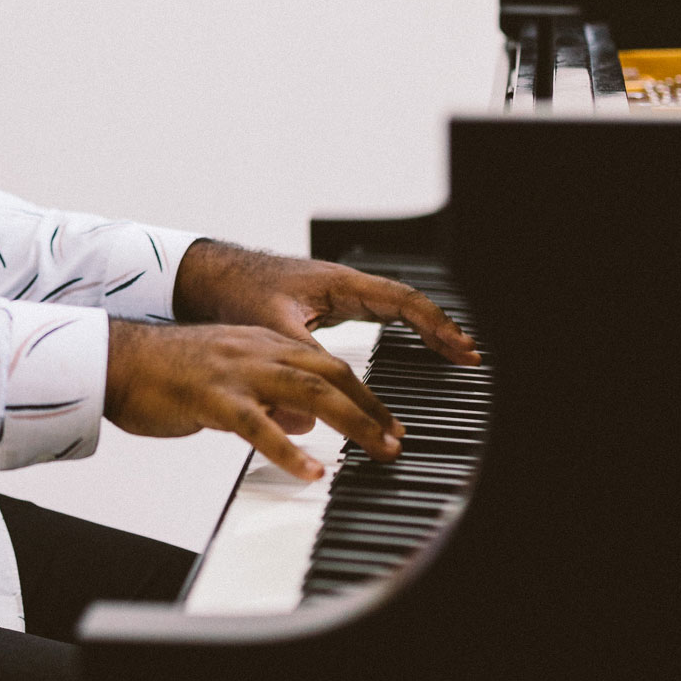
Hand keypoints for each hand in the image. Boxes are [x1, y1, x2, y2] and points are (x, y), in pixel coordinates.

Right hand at [104, 319, 404, 481]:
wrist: (115, 360)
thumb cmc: (165, 374)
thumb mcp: (228, 381)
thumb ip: (268, 398)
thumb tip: (304, 422)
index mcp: (260, 344)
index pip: (327, 365)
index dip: (363, 394)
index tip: (388, 422)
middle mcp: (255, 351)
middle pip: (330, 374)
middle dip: (371, 408)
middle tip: (396, 441)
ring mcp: (235, 372)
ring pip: (307, 392)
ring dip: (350, 423)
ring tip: (375, 451)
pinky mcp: (211, 398)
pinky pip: (258, 425)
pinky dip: (289, 449)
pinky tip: (311, 471)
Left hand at [171, 240, 478, 366]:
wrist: (212, 276)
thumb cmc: (239, 291)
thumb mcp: (271, 326)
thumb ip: (298, 360)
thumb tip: (319, 403)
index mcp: (339, 283)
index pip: (401, 300)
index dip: (433, 324)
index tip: (459, 346)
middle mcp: (345, 286)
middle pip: (406, 305)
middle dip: (439, 329)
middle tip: (469, 357)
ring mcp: (340, 295)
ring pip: (393, 311)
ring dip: (423, 331)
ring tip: (452, 356)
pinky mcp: (330, 307)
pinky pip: (378, 317)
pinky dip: (400, 332)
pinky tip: (412, 350)